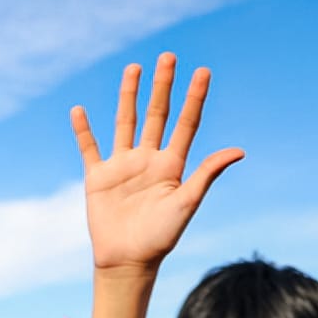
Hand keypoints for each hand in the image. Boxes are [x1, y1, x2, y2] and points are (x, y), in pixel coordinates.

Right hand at [73, 53, 243, 272]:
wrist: (127, 261)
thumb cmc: (161, 238)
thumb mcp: (187, 203)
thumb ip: (207, 174)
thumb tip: (239, 150)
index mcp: (172, 165)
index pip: (186, 123)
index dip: (194, 98)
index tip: (202, 71)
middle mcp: (148, 160)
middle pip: (156, 115)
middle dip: (162, 86)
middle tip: (168, 56)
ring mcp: (122, 167)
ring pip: (125, 123)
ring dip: (129, 96)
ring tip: (134, 69)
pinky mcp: (98, 179)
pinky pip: (89, 149)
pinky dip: (83, 131)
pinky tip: (79, 111)